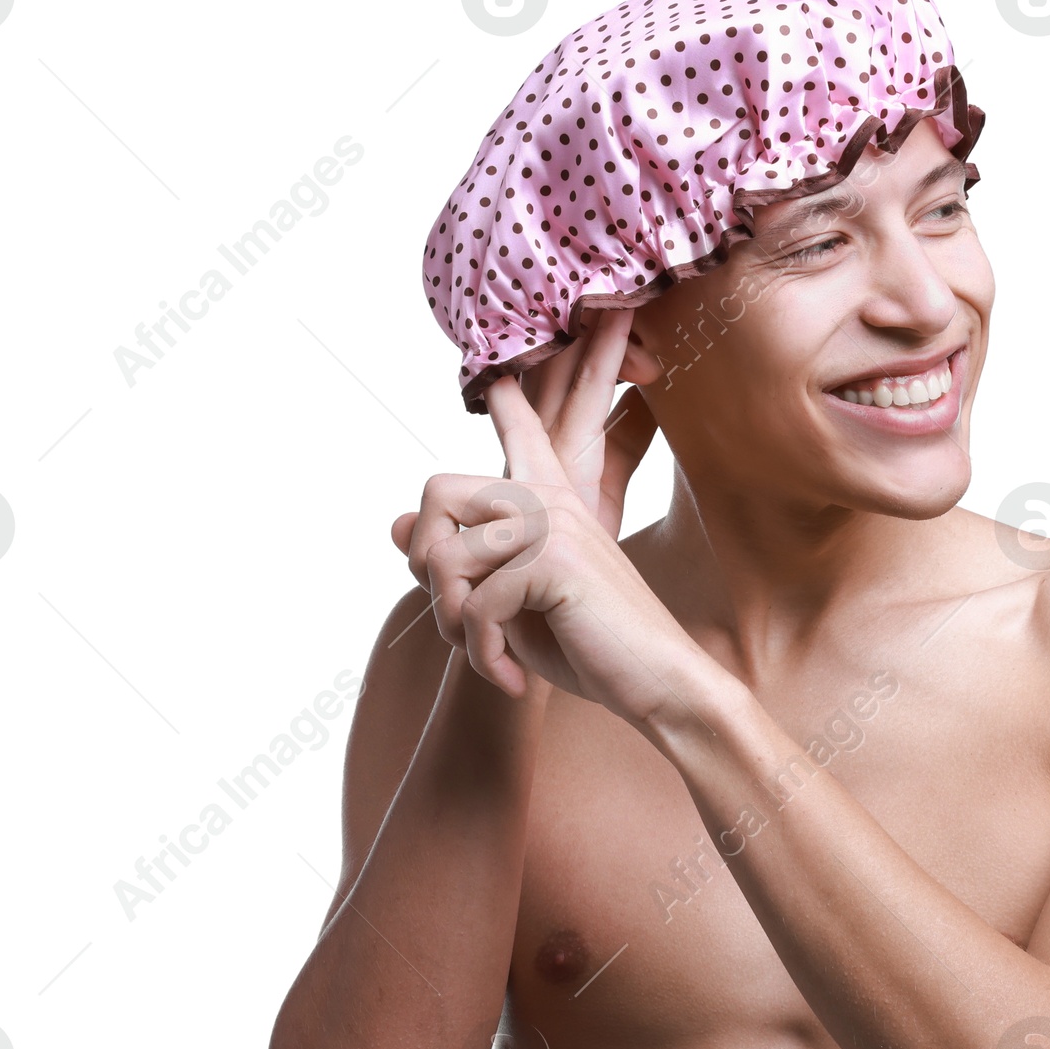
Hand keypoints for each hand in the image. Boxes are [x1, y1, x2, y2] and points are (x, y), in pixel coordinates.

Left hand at [411, 315, 712, 727]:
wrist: (656, 684)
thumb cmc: (589, 647)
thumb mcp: (510, 604)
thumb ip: (461, 564)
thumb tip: (393, 524)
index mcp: (549, 499)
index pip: (518, 427)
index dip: (505, 395)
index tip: (500, 364)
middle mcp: (548, 498)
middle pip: (435, 488)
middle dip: (423, 562)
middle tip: (453, 619)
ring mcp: (552, 523)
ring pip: (445, 557)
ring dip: (452, 624)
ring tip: (484, 657)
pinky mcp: (553, 560)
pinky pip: (475, 605)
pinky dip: (482, 656)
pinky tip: (511, 678)